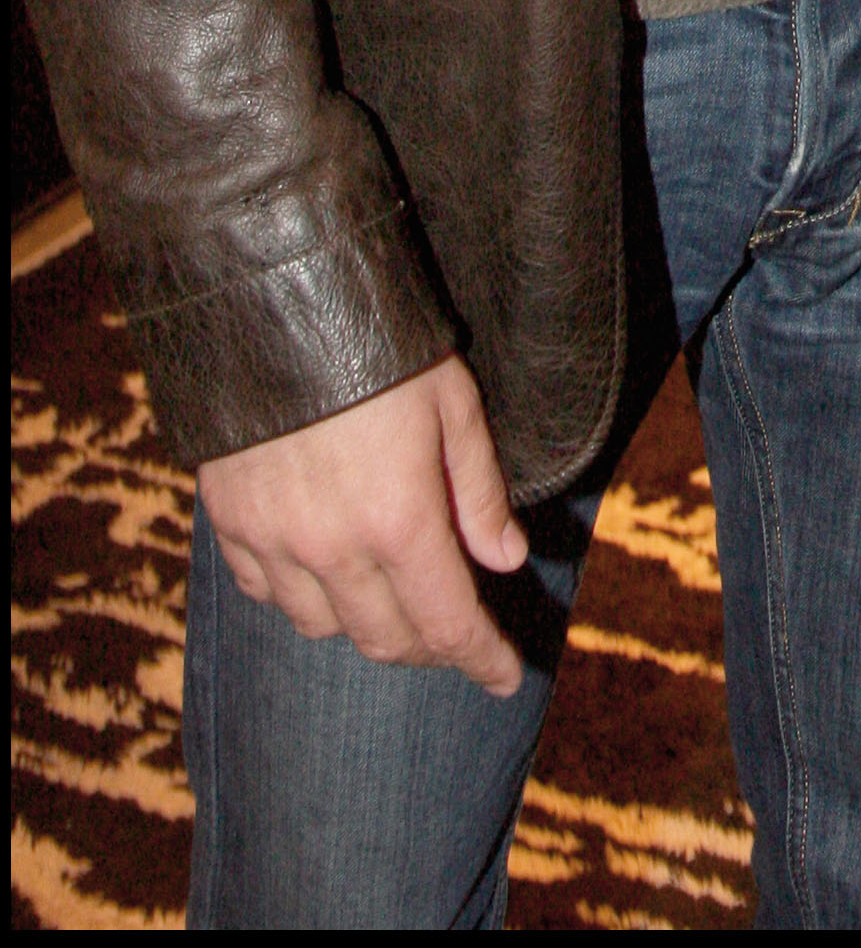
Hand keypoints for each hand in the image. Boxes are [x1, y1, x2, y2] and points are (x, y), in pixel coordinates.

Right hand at [195, 353, 528, 694]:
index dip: (482, 659)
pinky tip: (325, 573)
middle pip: (386, 640)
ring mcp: (274, 543)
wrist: (273, 305)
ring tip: (393, 599)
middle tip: (456, 636)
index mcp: (400, 521)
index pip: (447, 623)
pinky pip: (269, 595)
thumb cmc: (383, 346)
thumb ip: (480, 490)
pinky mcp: (230, 526)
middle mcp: (333, 549)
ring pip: (324, 628)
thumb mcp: (453, 404)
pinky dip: (303, 599)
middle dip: (430, 649)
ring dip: (366, 627)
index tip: (506, 678)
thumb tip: (507, 559)